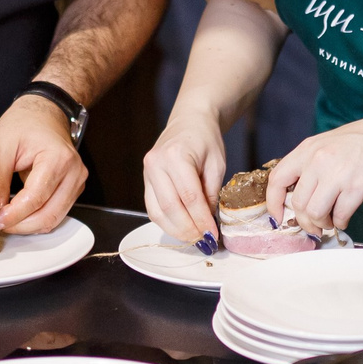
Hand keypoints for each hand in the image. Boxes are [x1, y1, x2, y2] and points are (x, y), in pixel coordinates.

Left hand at [0, 93, 88, 233]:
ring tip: (4, 220)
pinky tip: (17, 215)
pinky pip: (55, 213)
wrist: (43, 112)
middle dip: (20, 226)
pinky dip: (36, 219)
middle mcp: (74, 173)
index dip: (13, 216)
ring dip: (28, 226)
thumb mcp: (1, 146)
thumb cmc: (23, 123)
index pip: (35, 199)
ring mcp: (77, 182)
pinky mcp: (73, 189)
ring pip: (53, 219)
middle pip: (48, 215)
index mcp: (58, 158)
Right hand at [143, 103, 227, 246]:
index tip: (213, 235)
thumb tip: (207, 223)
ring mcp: (147, 172)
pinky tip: (182, 229)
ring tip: (194, 239)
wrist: (189, 121)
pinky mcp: (145, 180)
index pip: (189, 197)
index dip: (201, 220)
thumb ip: (211, 193)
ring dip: (176, 230)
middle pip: (170, 207)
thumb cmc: (206, 140)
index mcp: (176, 156)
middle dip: (188, 229)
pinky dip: (167, 222)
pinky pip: (153, 208)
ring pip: (157, 212)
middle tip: (204, 241)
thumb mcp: (217, 164)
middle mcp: (156, 164)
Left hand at [267, 109, 362, 234]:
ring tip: (329, 221)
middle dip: (304, 221)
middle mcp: (318, 161)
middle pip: (298, 203)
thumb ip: (310, 165)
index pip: (277, 179)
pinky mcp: (356, 188)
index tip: (278, 215)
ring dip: (321, 223)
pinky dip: (340, 222)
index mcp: (307, 150)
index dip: (273, 202)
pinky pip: (340, 215)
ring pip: (315, 213)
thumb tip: (299, 195)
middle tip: (314, 224)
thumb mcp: (326, 144)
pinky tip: (344, 217)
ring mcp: (337, 175)